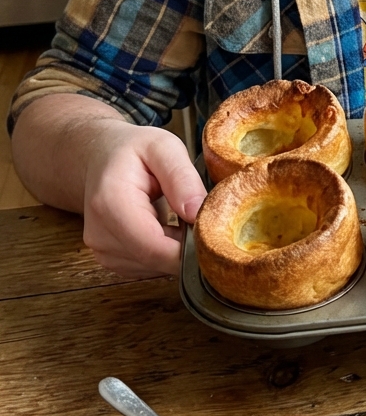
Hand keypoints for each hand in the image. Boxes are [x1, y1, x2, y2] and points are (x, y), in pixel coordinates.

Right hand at [83, 121, 206, 277]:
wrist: (100, 158)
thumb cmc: (131, 151)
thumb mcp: (163, 147)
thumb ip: (182, 178)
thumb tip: (198, 213)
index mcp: (110, 203)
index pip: (153, 247)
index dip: (188, 250)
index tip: (214, 236)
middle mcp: (100, 234)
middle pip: (156, 260)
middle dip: (187, 248)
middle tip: (203, 220)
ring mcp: (102, 251)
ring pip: (155, 268)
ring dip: (175, 250)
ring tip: (179, 218)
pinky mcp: (110, 260)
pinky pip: (148, 267)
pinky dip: (164, 253)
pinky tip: (166, 228)